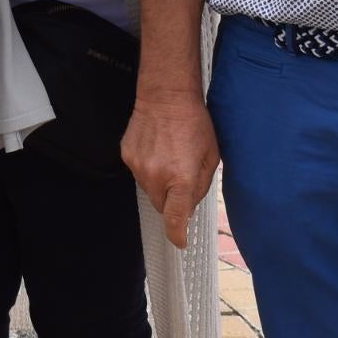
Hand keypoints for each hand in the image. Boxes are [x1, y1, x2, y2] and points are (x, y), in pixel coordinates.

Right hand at [122, 88, 218, 248]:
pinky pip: (139, 173)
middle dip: (172, 199)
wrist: (166, 95)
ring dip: (160, 183)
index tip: (180, 241)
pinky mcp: (127, 155)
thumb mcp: (211, 156)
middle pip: (162, 205)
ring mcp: (138, 166)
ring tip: (169, 157)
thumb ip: (200, 186)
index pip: (175, 218)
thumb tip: (189, 206)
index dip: (177, 234)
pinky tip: (157, 148)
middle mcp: (157, 176)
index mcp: (182, 178)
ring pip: (149, 190)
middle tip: (181, 177)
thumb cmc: (195, 123)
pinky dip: (148, 167)